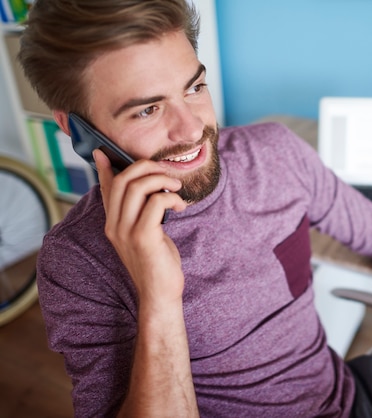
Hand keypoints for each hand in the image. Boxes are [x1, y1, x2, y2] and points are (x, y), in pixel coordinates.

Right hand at [93, 149, 187, 307]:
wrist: (160, 294)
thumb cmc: (157, 262)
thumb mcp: (145, 234)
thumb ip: (141, 214)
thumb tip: (146, 192)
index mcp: (112, 224)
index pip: (106, 189)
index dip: (105, 169)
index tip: (103, 152)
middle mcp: (114, 226)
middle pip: (122, 180)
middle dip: (146, 167)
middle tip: (167, 173)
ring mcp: (126, 232)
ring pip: (137, 187)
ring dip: (161, 180)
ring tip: (176, 188)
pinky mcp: (143, 237)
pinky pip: (155, 203)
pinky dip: (170, 197)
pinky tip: (179, 205)